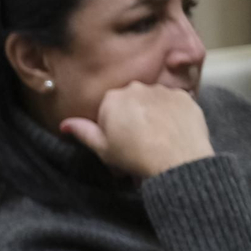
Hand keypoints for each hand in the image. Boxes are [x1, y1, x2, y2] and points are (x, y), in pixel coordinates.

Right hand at [60, 82, 213, 178]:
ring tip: (160, 134)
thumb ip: (83, 132)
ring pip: (153, 98)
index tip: (121, 139)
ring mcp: (162, 91)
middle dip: (133, 113)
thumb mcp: (103, 149)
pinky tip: (174, 129)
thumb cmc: (134, 156)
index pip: (109, 106)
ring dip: (153, 111)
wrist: (177, 162)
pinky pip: (175, 101)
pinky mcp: (185, 97)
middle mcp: (137, 88)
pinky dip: (173, 112)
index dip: (113, 124)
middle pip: (131, 99)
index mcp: (113, 98)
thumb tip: (64, 123)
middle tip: (140, 137)